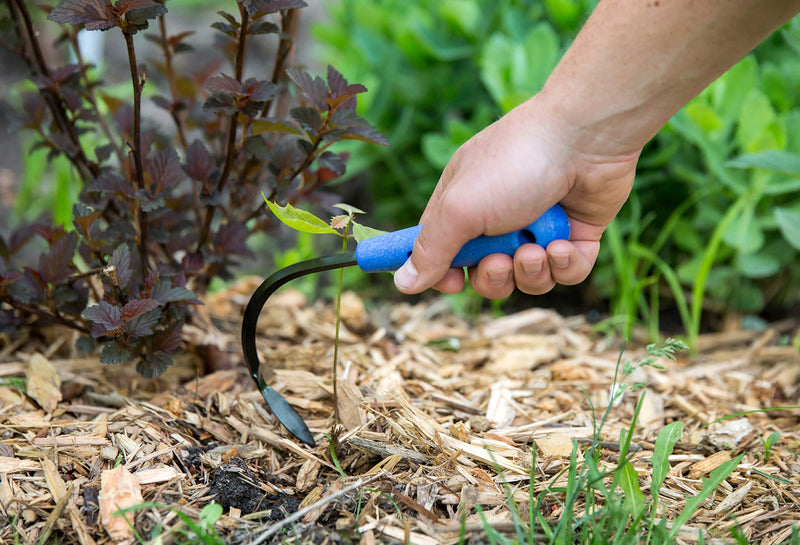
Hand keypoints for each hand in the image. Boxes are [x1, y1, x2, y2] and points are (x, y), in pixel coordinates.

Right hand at [393, 95, 639, 298]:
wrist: (585, 137)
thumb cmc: (514, 164)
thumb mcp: (460, 209)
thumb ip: (431, 250)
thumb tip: (403, 283)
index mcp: (463, 206)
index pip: (442, 252)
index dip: (445, 274)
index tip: (452, 284)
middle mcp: (499, 219)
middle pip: (486, 276)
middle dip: (493, 278)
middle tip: (501, 261)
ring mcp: (539, 227)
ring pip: (527, 279)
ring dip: (530, 272)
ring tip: (537, 248)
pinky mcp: (575, 234)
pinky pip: (566, 273)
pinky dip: (564, 265)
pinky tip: (564, 245)